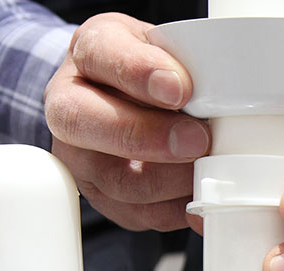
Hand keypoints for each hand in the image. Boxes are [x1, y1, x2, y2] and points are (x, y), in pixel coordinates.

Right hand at [44, 13, 206, 231]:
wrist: (131, 98)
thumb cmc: (152, 68)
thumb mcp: (167, 44)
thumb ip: (183, 60)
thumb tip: (212, 93)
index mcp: (88, 53)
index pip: (99, 54)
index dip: (138, 73)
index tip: (179, 88)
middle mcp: (71, 106)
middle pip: (86, 125)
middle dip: (148, 137)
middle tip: (197, 140)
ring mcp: (82, 158)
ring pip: (117, 180)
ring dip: (172, 180)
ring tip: (208, 168)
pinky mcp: (105, 198)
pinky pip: (139, 214)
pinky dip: (178, 208)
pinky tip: (203, 194)